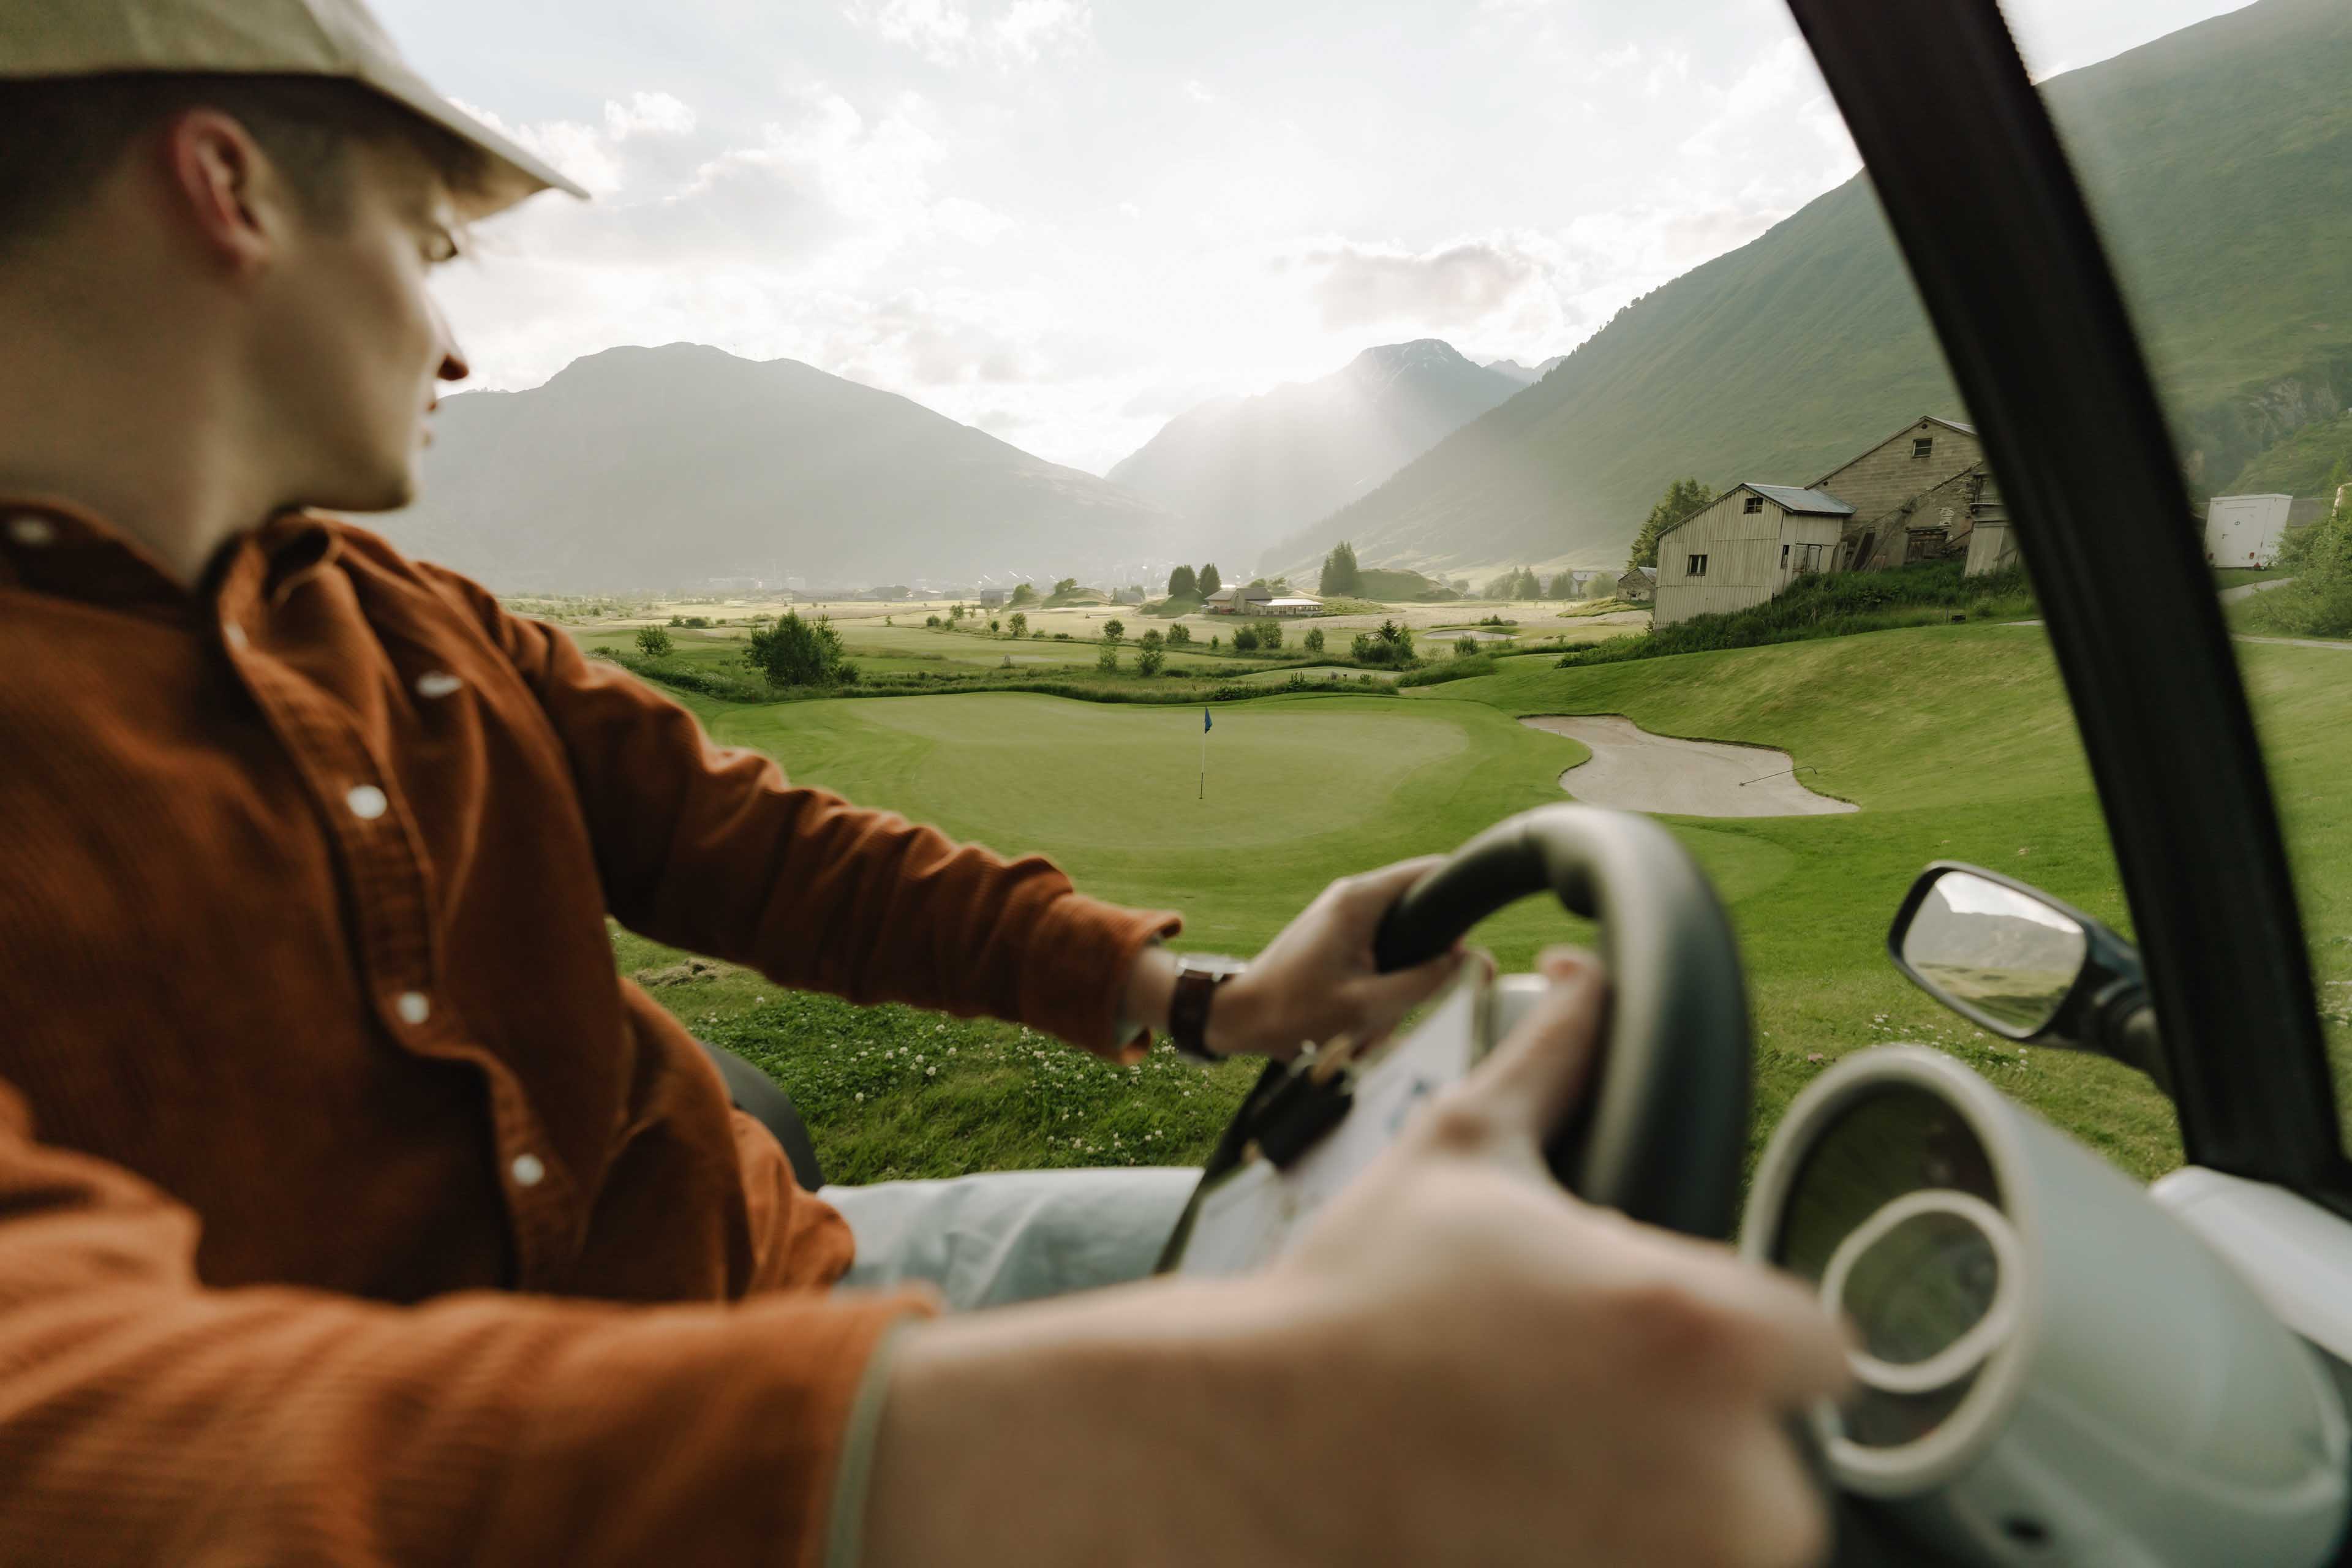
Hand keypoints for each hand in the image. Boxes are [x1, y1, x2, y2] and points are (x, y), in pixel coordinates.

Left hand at [1208, 856, 1464, 1057]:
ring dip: (1398, 982)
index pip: (1432, 872)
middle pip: (1420, 911)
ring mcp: (1342, 914)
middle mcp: (1352, 896)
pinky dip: (1379, 985)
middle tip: (1407, 999)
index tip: (1470, 941)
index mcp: (1360, 900)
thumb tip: (1472, 961)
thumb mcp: (1368, 1006)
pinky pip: (1379, 953)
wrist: (1237, 1018)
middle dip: (1424, 959)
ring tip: (1373, 1017)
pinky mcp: (1336, 935)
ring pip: (1400, 939)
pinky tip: (1361, 1017)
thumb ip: (1425, 982)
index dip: (1461, 901)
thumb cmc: (1293, 1012)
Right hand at [1267, 947, 1848, 1563]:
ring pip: (1730, 1534)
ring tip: (1551, 1462)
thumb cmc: (1354, 1301)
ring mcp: (1679, 1565)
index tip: (1674, 1343)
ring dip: (1667, 1506)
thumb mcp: (1461, 1153)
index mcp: (1704, 1327)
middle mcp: (1726, 1466)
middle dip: (1703, 1431)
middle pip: (1782, 1455)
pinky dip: (1612, 1550)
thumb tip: (1580, 983)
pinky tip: (1530, 1514)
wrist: (1254, 1447)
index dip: (1752, 1339)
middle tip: (1590, 1404)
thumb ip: (1551, 1060)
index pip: (1824, 1347)